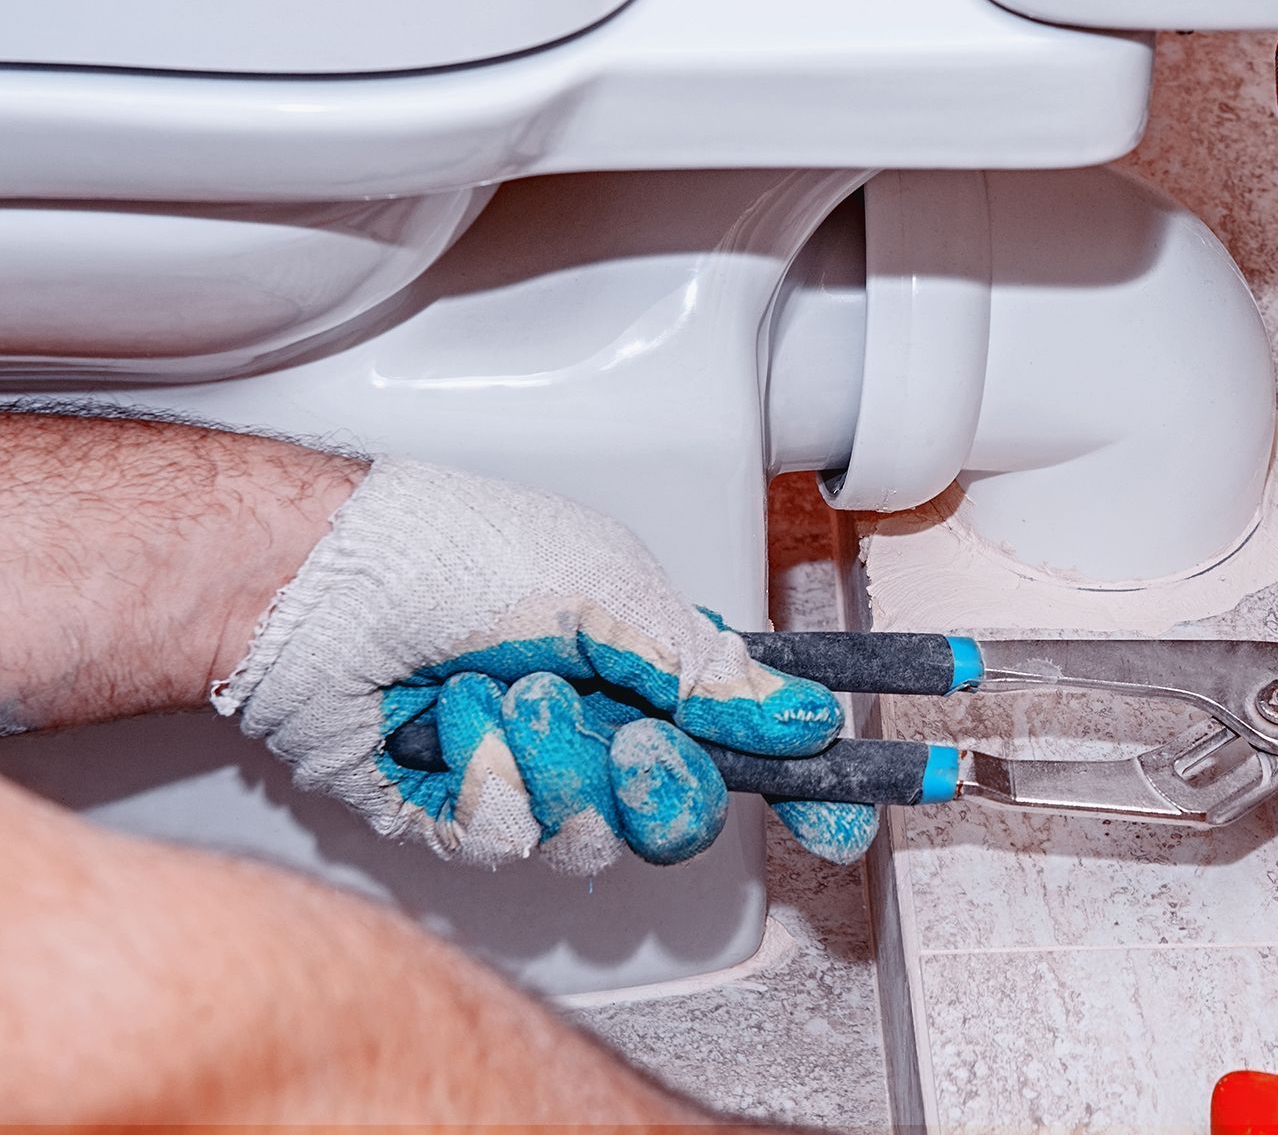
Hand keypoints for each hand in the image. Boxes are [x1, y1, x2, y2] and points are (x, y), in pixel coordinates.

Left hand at [214, 458, 876, 871]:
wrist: (317, 585)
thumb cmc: (451, 551)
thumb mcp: (609, 585)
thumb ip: (706, 665)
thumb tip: (799, 714)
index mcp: (643, 660)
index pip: (745, 735)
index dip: (800, 782)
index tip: (843, 817)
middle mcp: (594, 722)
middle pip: (679, 811)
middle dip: (658, 784)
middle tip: (626, 739)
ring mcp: (526, 773)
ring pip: (592, 837)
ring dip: (552, 761)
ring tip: (500, 694)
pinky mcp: (454, 816)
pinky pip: (508, 844)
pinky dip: (484, 779)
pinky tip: (446, 723)